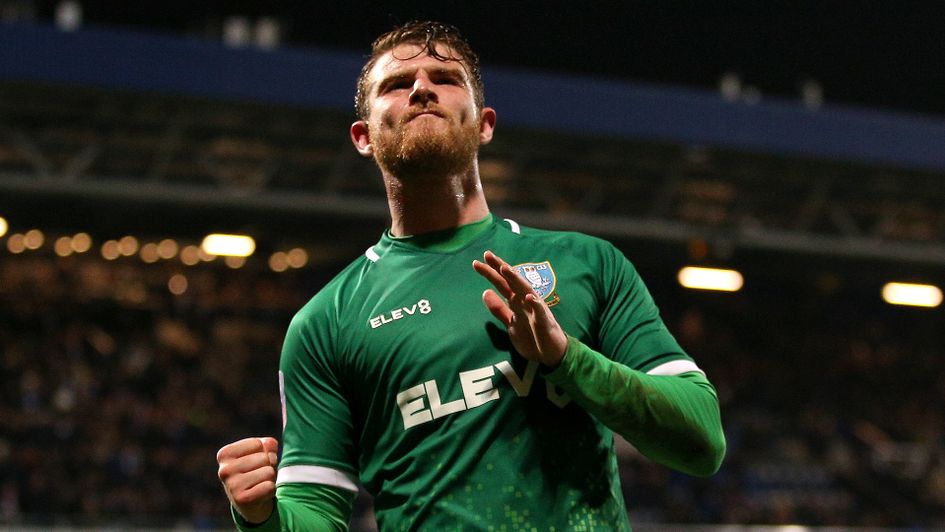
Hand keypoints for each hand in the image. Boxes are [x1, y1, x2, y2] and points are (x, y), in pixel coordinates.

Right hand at [217, 437, 279, 523]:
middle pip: (264, 458)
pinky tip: (261, 494)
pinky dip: (271, 490)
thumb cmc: (256, 471)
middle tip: (258, 476)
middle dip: (268, 466)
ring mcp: (231, 486)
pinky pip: (270, 487)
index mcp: (224, 454)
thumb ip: (268, 444)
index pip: (257, 444)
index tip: (256, 462)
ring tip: (259, 484)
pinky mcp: (242, 500)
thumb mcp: (262, 453)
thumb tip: (270, 444)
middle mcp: (224, 470)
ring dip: (270, 478)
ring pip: (269, 472)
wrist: (252, 502)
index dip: (264, 452)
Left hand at [472, 250, 567, 366]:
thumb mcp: (510, 322)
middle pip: (512, 282)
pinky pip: (540, 312)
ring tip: (505, 269)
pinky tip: (529, 297)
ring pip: (525, 291)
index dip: (491, 273)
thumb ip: (499, 308)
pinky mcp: (545, 322)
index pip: (502, 283)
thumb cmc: (532, 336)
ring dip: (516, 280)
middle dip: (501, 268)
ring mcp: (536, 310)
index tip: (477, 262)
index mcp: (516, 301)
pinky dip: (535, 304)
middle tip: (488, 255)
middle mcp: (526, 301)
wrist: (550, 354)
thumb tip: (485, 292)